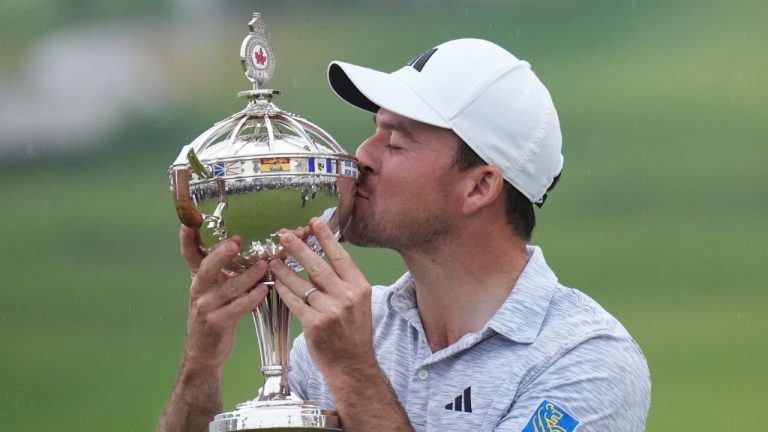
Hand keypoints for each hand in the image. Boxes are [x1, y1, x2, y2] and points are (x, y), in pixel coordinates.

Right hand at [179, 225, 269, 370]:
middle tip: (236, 242)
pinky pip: (238, 307)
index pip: (190, 256)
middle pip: (207, 268)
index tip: (188, 225)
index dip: (187, 241)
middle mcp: (198, 291)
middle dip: (221, 254)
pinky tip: (264, 290)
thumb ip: (221, 273)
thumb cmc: (214, 315)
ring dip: (249, 275)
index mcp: (198, 280)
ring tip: (264, 265)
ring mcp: (206, 307)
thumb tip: (241, 247)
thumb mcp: (212, 291)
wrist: (204, 351)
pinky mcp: (218, 322)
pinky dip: (252, 298)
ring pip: (229, 287)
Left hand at [269, 218, 376, 378]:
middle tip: (283, 234)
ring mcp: (330, 311)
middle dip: (298, 247)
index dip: (326, 237)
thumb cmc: (354, 333)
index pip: (340, 256)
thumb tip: (318, 259)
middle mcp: (347, 296)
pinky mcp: (314, 324)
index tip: (314, 222)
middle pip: (318, 265)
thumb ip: (341, 282)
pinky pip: (294, 301)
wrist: (352, 365)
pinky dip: (283, 290)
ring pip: (302, 283)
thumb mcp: (357, 303)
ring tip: (272, 259)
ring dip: (284, 269)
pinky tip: (275, 282)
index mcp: (359, 287)